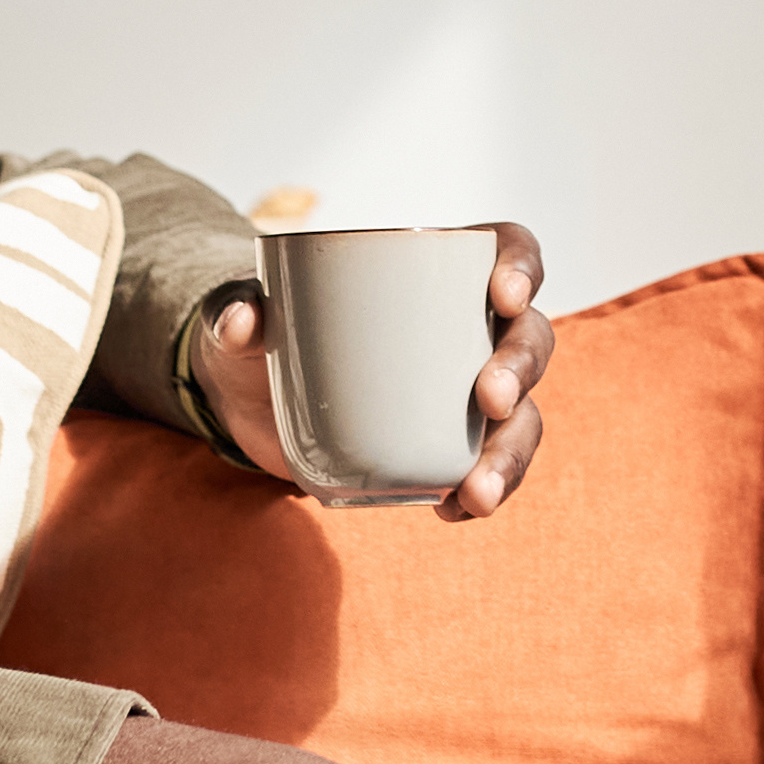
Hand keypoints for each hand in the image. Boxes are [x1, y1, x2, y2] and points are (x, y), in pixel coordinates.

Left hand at [188, 226, 562, 518]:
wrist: (255, 403)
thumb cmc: (264, 337)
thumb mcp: (242, 320)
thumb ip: (234, 312)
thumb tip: (239, 320)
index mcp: (438, 273)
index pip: (509, 251)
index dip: (521, 267)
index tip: (501, 295)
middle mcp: (469, 331)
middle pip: (528, 337)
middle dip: (520, 367)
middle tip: (491, 399)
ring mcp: (465, 395)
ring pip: (522, 417)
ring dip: (512, 453)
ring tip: (478, 493)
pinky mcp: (450, 447)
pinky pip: (489, 469)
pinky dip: (480, 492)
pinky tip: (454, 512)